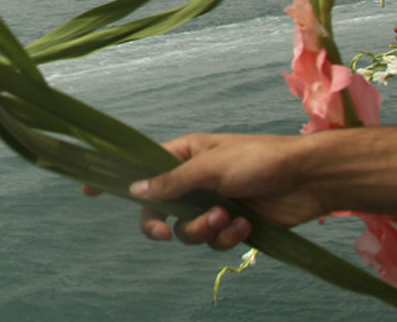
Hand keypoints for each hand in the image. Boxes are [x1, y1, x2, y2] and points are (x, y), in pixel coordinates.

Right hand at [117, 132, 331, 249]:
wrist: (308, 180)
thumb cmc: (259, 159)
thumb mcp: (210, 166)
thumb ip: (171, 182)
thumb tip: (134, 188)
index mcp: (183, 155)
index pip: (142, 167)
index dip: (117, 179)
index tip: (88, 191)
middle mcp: (194, 180)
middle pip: (159, 209)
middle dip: (163, 223)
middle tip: (165, 234)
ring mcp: (213, 203)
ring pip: (187, 230)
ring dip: (206, 229)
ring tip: (229, 218)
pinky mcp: (233, 225)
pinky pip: (215, 242)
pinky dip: (229, 237)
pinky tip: (247, 225)